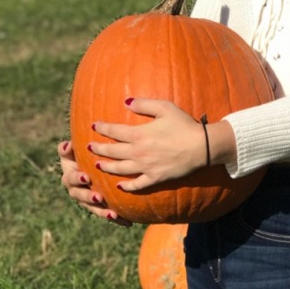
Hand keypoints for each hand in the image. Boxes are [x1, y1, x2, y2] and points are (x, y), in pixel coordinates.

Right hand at [57, 140, 133, 226]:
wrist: (93, 164)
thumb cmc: (82, 154)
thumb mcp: (73, 150)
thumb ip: (68, 149)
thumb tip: (67, 145)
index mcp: (70, 177)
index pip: (71, 179)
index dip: (77, 178)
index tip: (86, 177)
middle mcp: (77, 191)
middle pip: (81, 196)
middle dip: (89, 197)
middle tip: (98, 197)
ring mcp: (89, 201)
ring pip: (94, 208)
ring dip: (102, 212)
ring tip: (113, 214)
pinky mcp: (101, 207)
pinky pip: (107, 214)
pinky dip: (117, 219)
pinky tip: (128, 223)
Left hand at [88, 98, 207, 193]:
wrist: (201, 147)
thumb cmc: (184, 125)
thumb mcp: (165, 108)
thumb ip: (144, 104)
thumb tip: (126, 102)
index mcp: (139, 134)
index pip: (114, 131)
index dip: (102, 128)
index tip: (93, 126)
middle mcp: (138, 152)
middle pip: (112, 151)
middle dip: (98, 148)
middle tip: (88, 147)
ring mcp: (146, 167)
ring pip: (120, 169)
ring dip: (107, 167)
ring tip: (98, 165)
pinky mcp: (155, 178)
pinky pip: (137, 184)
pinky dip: (126, 186)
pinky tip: (119, 186)